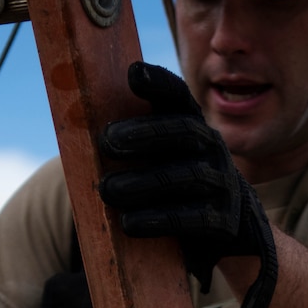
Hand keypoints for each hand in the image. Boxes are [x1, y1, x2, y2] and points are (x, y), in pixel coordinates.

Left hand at [98, 61, 277, 307]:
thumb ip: (133, 144)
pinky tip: (129, 224)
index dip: (159, 83)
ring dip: (144, 182)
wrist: (228, 234)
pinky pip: (193, 218)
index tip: (133, 74)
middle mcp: (213, 149)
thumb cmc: (177, 190)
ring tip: (108, 190)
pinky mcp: (223, 220)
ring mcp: (223, 184)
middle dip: (145, 134)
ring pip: (187, 175)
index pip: (179, 97)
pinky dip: (159, 220)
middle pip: (185, 132)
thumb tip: (78, 130)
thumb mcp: (162, 159)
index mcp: (193, 127)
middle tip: (107, 142)